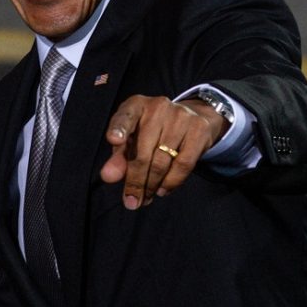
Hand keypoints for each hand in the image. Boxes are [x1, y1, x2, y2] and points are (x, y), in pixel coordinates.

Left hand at [99, 95, 227, 209]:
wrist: (192, 116)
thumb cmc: (151, 132)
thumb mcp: (132, 139)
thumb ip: (119, 157)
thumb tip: (108, 177)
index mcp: (136, 105)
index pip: (125, 116)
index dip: (119, 128)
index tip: (113, 140)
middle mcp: (158, 107)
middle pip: (143, 153)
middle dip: (135, 182)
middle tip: (132, 201)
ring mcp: (181, 117)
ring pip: (162, 162)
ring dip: (152, 186)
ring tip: (146, 198)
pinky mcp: (199, 130)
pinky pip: (183, 164)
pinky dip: (171, 182)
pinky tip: (163, 190)